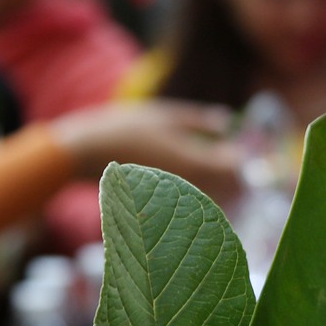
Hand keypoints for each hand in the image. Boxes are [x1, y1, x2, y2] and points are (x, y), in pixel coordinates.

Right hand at [50, 102, 243, 201]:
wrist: (87, 152)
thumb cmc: (126, 128)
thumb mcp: (166, 115)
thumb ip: (199, 120)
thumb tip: (226, 122)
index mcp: (193, 162)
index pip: (234, 169)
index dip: (238, 158)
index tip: (233, 149)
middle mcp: (188, 187)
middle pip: (229, 191)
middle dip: (233, 178)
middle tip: (225, 162)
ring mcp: (174, 202)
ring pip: (212, 204)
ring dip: (218, 190)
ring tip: (209, 174)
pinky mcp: (160, 208)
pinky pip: (192, 210)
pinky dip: (199, 201)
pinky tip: (189, 187)